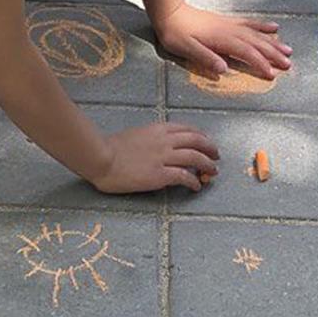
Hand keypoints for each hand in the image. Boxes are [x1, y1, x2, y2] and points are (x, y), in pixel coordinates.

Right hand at [88, 121, 219, 192]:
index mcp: (158, 129)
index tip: (206, 142)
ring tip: (213, 172)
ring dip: (208, 165)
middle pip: (197, 141)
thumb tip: (161, 145)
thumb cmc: (111, 148)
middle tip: (216, 156)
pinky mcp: (159, 175)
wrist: (101, 158)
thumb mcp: (136, 134)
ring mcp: (163, 158)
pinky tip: (196, 187)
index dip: (201, 136)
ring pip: (195, 157)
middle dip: (210, 148)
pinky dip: (194, 181)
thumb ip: (152, 138)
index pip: (187, 129)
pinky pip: (184, 177)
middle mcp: (164, 141)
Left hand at [156, 5, 291, 78]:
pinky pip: (250, 23)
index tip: (272, 74)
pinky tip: (274, 28)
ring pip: (257, 34)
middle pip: (256, 43)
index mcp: (221, 39)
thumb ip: (205, 58)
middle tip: (289, 65)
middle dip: (273, 54)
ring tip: (288, 50)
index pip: (246, 53)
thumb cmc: (176, 33)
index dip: (260, 63)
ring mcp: (230, 25)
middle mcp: (230, 31)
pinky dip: (263, 26)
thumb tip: (224, 69)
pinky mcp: (227, 22)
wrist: (170, 12)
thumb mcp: (186, 48)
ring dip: (273, 43)